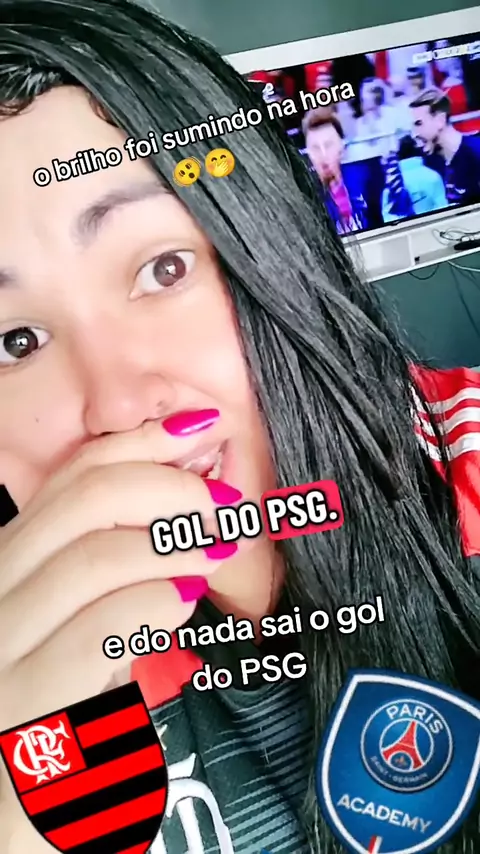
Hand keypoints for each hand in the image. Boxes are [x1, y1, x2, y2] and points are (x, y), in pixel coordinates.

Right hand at [0, 421, 228, 848]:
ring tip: (219, 557)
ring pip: (93, 559)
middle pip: (86, 502)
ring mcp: (3, 653)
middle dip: (171, 490)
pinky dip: (152, 606)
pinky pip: (97, 634)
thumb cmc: (67, 705)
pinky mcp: (27, 714)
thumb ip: (127, 558)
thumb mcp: (89, 619)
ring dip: (174, 546)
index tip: (203, 431)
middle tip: (226, 508)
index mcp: (12, 565)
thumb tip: (198, 483)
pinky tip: (183, 606)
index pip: (74, 477)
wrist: (23, 812)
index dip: (143, 443)